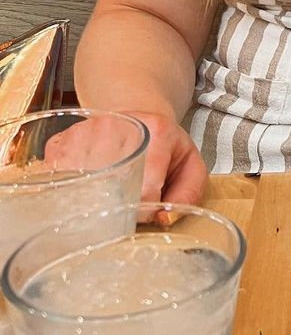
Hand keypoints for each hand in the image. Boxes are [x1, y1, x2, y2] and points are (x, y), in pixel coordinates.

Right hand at [45, 111, 206, 205]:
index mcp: (156, 132)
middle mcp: (115, 127)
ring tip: (105, 195)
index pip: (146, 190)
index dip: (145, 212)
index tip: (145, 215)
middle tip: (123, 208)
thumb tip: (162, 218)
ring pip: (80, 189)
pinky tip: (84, 187)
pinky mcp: (60, 143)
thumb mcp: (190, 164)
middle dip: (116, 210)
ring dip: (90, 203)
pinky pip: (56, 182)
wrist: (138, 115)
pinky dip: (68, 193)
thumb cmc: (164, 145)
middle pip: (108, 191)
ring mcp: (83, 134)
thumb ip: (189, 192)